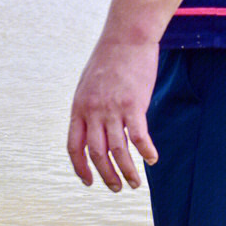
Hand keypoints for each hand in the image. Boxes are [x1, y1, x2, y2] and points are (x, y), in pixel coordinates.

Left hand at [67, 39, 159, 191]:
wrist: (126, 37)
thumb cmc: (109, 61)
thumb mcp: (88, 86)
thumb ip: (88, 109)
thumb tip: (92, 130)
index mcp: (78, 110)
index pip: (74, 148)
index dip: (81, 168)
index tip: (89, 182)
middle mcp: (93, 112)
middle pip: (97, 154)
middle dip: (106, 176)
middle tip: (117, 188)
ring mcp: (113, 109)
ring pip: (118, 150)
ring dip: (127, 171)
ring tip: (135, 183)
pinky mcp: (134, 104)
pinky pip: (138, 136)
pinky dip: (145, 151)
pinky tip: (151, 159)